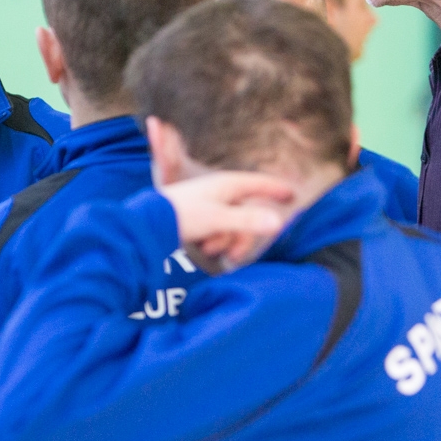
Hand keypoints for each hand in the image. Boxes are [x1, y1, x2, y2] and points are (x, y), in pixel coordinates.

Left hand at [159, 172, 295, 272]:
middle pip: (248, 214)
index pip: (259, 183)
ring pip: (234, 226)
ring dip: (225, 241)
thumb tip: (279, 223)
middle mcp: (220, 193)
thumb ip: (248, 221)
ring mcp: (210, 206)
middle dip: (242, 236)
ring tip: (208, 249)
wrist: (148, 222)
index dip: (276, 189)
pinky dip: (215, 242)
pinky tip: (203, 248)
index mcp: (227, 184)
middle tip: (232, 256)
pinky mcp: (201, 220)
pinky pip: (219, 232)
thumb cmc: (182, 215)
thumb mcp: (218, 219)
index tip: (292, 195)